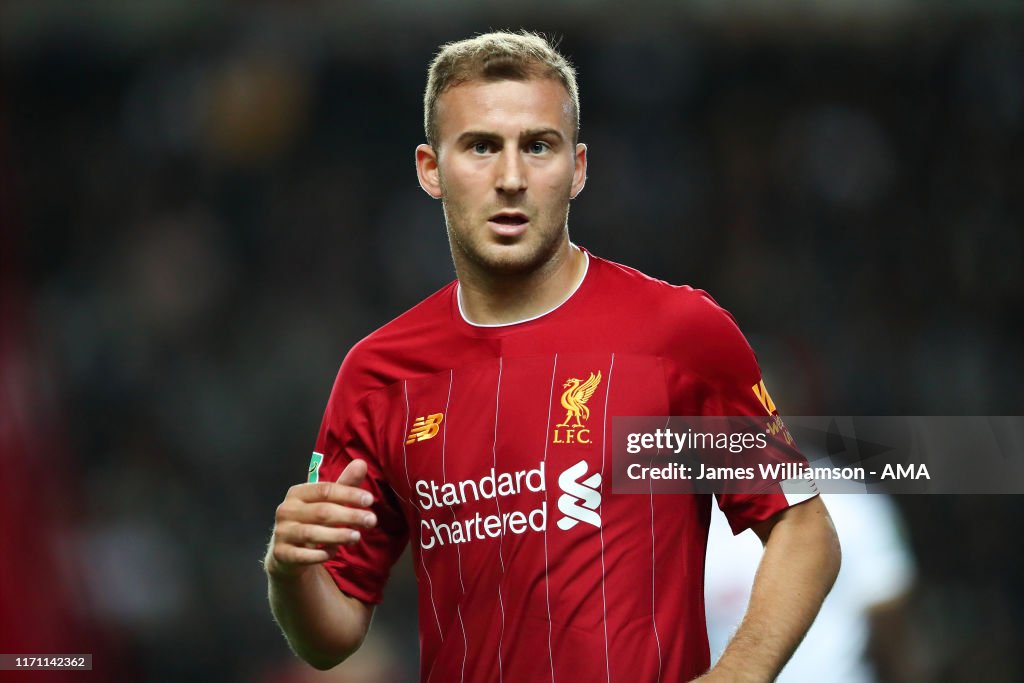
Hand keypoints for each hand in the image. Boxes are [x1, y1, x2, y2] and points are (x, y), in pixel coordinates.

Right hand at [266, 460, 376, 579]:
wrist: (288, 553)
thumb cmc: (313, 521)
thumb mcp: (328, 502)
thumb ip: (345, 484)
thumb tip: (362, 463)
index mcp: (297, 493)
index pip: (325, 490)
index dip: (349, 494)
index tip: (369, 500)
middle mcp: (286, 511)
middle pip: (322, 512)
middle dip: (349, 515)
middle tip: (371, 521)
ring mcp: (282, 532)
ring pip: (312, 534)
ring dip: (337, 535)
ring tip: (357, 536)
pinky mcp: (281, 554)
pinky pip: (302, 556)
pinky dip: (320, 555)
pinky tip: (334, 552)